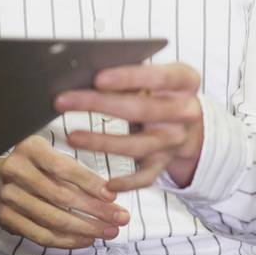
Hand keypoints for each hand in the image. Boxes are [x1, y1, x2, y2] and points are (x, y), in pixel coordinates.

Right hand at [0, 135, 129, 248]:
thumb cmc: (34, 165)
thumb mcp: (51, 155)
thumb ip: (74, 171)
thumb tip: (108, 195)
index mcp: (30, 149)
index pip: (63, 168)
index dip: (89, 183)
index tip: (112, 196)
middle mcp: (15, 171)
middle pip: (61, 196)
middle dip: (95, 210)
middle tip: (120, 218)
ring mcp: (7, 196)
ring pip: (53, 219)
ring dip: (86, 228)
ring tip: (109, 231)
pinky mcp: (5, 218)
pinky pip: (41, 235)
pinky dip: (67, 241)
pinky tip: (86, 240)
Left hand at [55, 63, 204, 191]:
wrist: (191, 123)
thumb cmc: (161, 90)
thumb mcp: (154, 75)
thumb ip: (128, 73)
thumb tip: (84, 72)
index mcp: (185, 81)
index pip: (159, 77)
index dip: (129, 78)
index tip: (97, 78)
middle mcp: (185, 111)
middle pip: (140, 110)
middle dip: (99, 104)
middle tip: (63, 100)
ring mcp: (175, 140)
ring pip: (138, 145)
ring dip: (102, 143)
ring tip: (72, 137)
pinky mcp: (165, 162)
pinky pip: (146, 177)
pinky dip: (127, 182)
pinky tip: (106, 183)